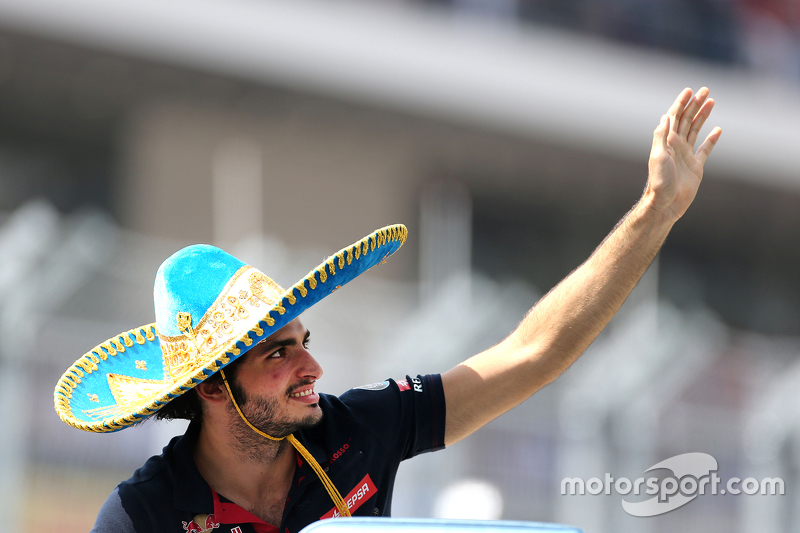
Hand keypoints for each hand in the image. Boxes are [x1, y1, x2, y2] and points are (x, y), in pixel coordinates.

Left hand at [645, 87, 721, 220]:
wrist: (666, 204)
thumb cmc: (659, 182)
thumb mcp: (657, 156)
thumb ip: (661, 136)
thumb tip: (666, 116)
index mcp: (666, 142)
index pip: (674, 117)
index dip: (681, 103)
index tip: (689, 91)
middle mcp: (675, 146)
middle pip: (686, 120)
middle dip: (695, 105)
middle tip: (706, 90)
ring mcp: (686, 155)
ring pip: (695, 130)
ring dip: (702, 116)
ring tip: (712, 101)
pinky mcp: (695, 166)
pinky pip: (705, 149)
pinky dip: (711, 139)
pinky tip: (718, 129)